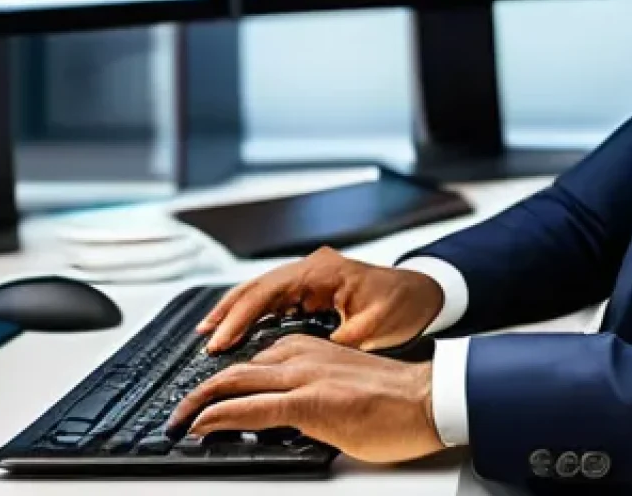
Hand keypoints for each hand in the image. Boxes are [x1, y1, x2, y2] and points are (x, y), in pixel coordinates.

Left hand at [167, 334, 443, 462]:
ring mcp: (305, 376)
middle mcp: (302, 355)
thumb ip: (313, 391)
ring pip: (236, 381)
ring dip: (199, 401)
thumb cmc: (394, 398)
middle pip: (237, 367)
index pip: (255, 361)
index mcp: (311, 348)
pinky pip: (251, 407)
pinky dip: (219, 415)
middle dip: (200, 389)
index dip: (226, 382)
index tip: (209, 398)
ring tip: (179, 419)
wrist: (426, 398)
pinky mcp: (310, 402)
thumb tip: (288, 414)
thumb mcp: (343, 386)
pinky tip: (202, 426)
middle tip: (179, 411)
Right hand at [197, 246, 444, 353]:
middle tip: (204, 336)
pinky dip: (256, 311)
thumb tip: (302, 363)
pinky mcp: (314, 286)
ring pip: (264, 289)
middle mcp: (313, 268)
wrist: (426, 293)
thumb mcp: (371, 330)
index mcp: (323, 270)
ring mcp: (312, 275)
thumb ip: (334, 345)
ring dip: (239, 310)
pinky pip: (277, 297)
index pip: (270, 290)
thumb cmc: (404, 305)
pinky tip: (241, 328)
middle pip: (259, 285)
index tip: (222, 340)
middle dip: (230, 310)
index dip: (242, 316)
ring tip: (212, 332)